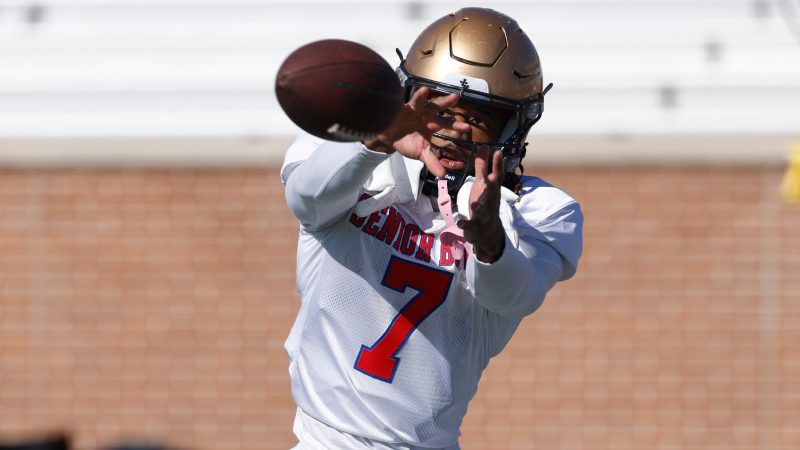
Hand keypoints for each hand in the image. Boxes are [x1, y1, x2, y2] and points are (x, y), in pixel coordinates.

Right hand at [363, 87, 470, 177]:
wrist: (387, 137)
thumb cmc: (405, 142)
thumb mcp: (420, 153)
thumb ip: (432, 163)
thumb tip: (442, 176)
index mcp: (431, 125)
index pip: (447, 124)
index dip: (456, 126)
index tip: (468, 128)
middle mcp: (427, 115)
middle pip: (439, 109)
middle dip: (447, 103)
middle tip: (457, 98)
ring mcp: (417, 110)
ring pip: (429, 103)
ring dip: (438, 99)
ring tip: (447, 95)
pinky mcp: (406, 107)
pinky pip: (413, 101)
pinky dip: (419, 96)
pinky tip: (424, 90)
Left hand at [458, 146, 505, 262]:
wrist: (488, 231)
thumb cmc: (485, 202)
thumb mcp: (483, 184)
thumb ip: (482, 166)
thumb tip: (484, 146)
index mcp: (491, 190)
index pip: (496, 176)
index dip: (497, 165)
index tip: (497, 151)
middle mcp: (490, 201)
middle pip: (491, 193)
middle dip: (491, 186)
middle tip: (488, 178)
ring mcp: (484, 215)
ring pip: (483, 211)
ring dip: (479, 208)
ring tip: (475, 205)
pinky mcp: (475, 226)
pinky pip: (470, 225)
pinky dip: (465, 224)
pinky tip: (460, 222)